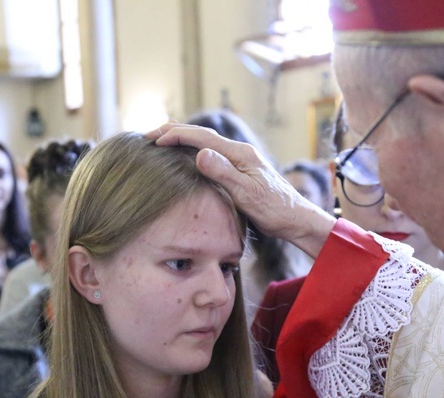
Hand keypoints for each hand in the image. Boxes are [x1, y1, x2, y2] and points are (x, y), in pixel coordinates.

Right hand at [147, 123, 335, 257]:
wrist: (295, 219)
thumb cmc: (274, 209)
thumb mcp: (247, 194)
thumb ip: (223, 173)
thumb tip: (200, 154)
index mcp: (239, 153)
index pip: (201, 137)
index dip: (175, 135)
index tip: (154, 140)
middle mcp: (239, 152)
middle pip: (201, 134)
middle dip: (174, 132)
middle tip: (149, 136)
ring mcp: (240, 160)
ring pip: (205, 142)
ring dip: (182, 139)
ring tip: (161, 140)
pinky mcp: (240, 170)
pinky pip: (212, 153)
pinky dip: (193, 150)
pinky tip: (186, 157)